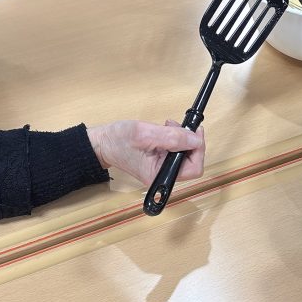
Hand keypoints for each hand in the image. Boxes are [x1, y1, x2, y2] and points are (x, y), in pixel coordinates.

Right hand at [87, 120, 205, 185]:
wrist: (103, 143)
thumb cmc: (118, 140)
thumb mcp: (145, 134)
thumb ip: (172, 137)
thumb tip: (195, 139)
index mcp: (159, 175)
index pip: (193, 168)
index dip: (198, 150)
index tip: (195, 133)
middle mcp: (163, 176)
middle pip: (192, 162)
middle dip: (190, 142)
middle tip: (181, 126)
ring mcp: (161, 169)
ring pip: (185, 155)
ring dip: (182, 138)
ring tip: (168, 126)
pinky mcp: (160, 162)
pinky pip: (176, 152)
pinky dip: (175, 139)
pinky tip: (165, 131)